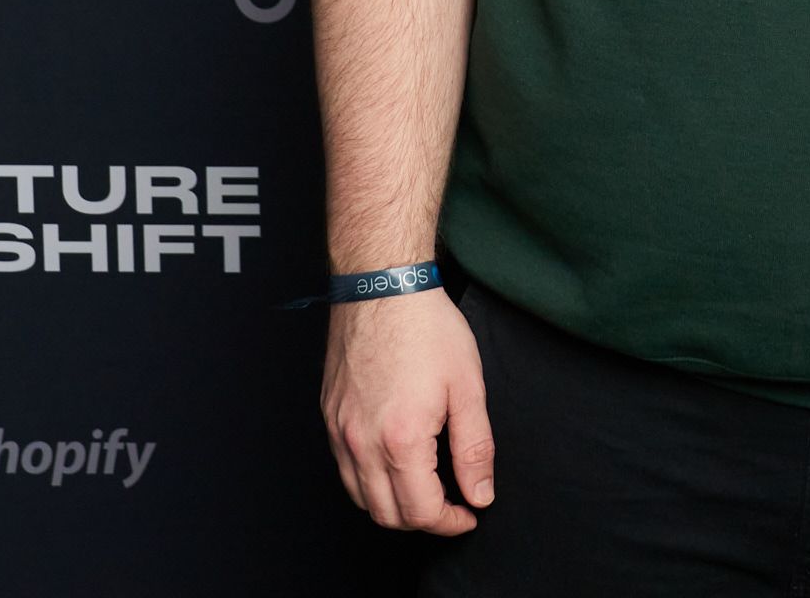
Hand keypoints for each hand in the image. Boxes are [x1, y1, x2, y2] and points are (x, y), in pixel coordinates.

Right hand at [322, 289, 496, 533]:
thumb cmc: (427, 329)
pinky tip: (394, 461)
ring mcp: (339, 431)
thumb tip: (480, 494)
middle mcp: (361, 443)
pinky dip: (369, 481)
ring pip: (360, 497)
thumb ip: (475, 449)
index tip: (469, 512)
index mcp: (401, 440)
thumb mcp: (467, 388)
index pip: (421, 512)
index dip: (450, 522)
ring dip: (393, 505)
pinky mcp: (329, 416)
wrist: (382, 286)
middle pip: (387, 515)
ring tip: (424, 486)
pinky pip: (344, 468)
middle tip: (451, 503)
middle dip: (423, 520)